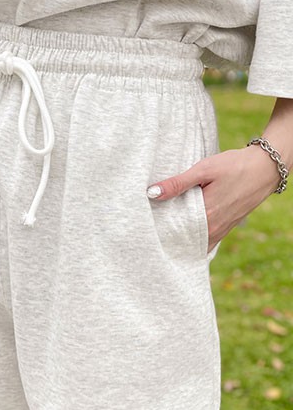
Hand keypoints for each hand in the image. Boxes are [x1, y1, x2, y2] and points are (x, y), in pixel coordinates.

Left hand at [146, 144, 282, 253]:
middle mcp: (213, 229)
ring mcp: (221, 231)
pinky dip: (192, 239)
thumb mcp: (204, 170)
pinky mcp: (226, 229)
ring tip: (162, 232)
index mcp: (205, 216)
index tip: (144, 227)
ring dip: (179, 239)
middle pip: (182, 241)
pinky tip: (181, 232)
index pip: (173, 233)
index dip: (158, 231)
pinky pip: (204, 241)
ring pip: (193, 243)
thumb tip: (152, 193)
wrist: (266, 167)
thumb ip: (178, 183)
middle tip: (148, 231)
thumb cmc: (235, 166)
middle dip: (166, 237)